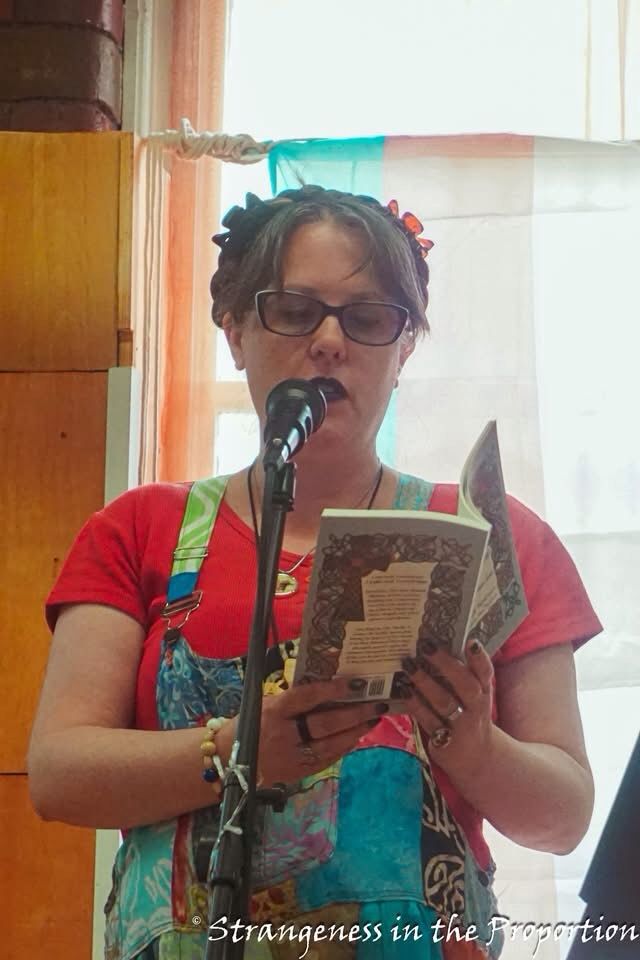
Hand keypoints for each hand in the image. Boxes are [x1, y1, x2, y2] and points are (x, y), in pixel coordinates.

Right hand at [216, 678, 386, 785]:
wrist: (227, 760)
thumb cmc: (248, 724)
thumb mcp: (266, 704)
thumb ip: (293, 699)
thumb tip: (328, 689)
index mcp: (274, 711)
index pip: (307, 697)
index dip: (331, 690)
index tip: (353, 684)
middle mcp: (284, 734)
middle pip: (325, 724)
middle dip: (354, 714)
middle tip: (376, 704)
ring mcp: (291, 756)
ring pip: (330, 744)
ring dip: (355, 732)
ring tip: (372, 719)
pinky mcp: (296, 772)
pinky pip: (326, 759)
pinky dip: (343, 747)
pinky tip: (356, 737)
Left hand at [400, 640, 494, 770]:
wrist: (478, 758)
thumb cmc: (469, 715)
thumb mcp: (474, 696)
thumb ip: (462, 675)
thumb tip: (435, 643)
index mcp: (484, 692)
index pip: (486, 672)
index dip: (479, 657)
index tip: (471, 641)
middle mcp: (476, 708)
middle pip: (465, 685)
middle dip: (446, 664)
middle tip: (426, 646)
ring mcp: (461, 726)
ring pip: (444, 702)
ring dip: (425, 682)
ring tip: (409, 665)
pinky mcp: (445, 742)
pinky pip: (428, 720)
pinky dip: (415, 705)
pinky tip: (403, 690)